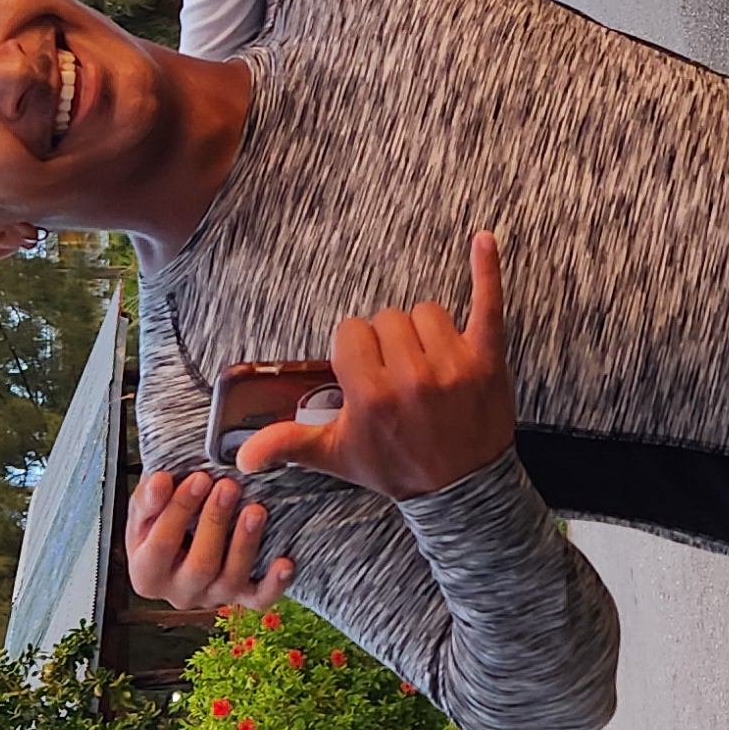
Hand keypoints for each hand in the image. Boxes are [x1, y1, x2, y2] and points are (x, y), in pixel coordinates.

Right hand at [126, 466, 294, 610]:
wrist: (185, 534)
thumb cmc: (161, 520)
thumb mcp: (145, 508)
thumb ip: (149, 498)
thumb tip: (160, 481)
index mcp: (147, 573)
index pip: (161, 546)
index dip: (179, 511)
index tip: (199, 478)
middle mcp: (180, 592)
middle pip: (199, 566)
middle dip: (216, 523)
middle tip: (229, 487)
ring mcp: (213, 596)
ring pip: (231, 580)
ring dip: (245, 544)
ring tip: (255, 509)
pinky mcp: (241, 596)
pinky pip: (260, 599)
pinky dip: (274, 583)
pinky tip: (285, 562)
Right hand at [237, 230, 514, 500]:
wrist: (460, 490)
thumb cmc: (396, 467)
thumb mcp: (338, 456)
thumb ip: (288, 443)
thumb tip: (241, 456)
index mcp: (370, 393)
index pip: (352, 332)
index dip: (356, 351)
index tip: (366, 374)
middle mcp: (411, 376)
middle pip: (388, 319)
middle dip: (388, 342)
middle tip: (399, 376)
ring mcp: (453, 365)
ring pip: (426, 311)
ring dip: (424, 331)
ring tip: (427, 364)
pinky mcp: (487, 359)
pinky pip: (488, 304)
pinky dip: (486, 271)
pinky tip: (483, 239)